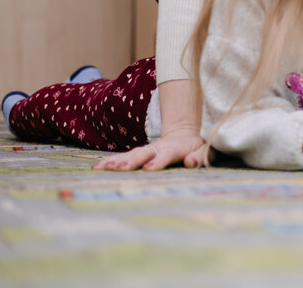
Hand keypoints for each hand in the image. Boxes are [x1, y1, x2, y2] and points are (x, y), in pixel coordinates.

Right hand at [92, 126, 206, 170]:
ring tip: (102, 168)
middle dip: (131, 161)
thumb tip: (190, 162)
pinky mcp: (139, 154)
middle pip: (143, 154)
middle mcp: (158, 148)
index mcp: (175, 148)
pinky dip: (110, 162)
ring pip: (130, 154)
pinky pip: (124, 158)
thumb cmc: (195, 147)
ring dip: (117, 161)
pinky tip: (97, 167)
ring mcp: (147, 150)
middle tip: (120, 168)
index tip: (149, 168)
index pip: (166, 155)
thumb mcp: (205, 149)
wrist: (183, 135)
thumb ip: (200, 155)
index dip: (158, 161)